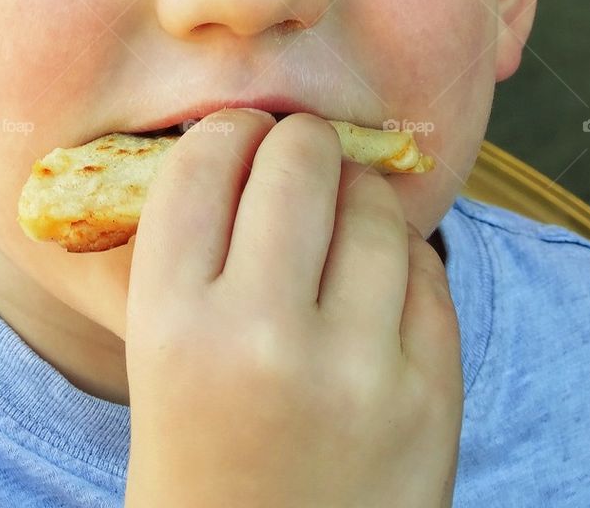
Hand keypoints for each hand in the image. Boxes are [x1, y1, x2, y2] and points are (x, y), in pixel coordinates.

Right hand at [123, 109, 461, 507]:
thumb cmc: (202, 460)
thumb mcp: (159, 362)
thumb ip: (188, 258)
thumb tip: (238, 139)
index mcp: (172, 325)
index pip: (204, 164)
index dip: (227, 130)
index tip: (241, 136)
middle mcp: (262, 338)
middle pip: (298, 162)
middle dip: (299, 143)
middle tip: (300, 158)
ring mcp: (357, 369)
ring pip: (373, 204)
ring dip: (356, 194)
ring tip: (342, 216)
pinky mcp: (431, 397)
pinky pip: (427, 268)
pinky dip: (401, 259)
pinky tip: (377, 280)